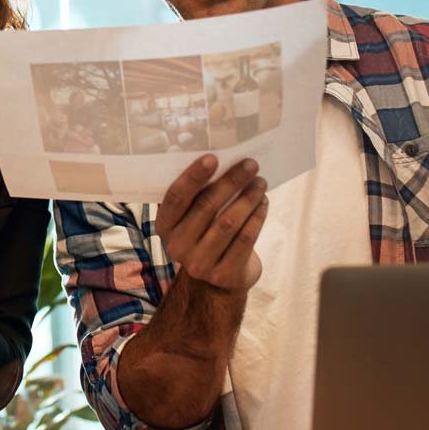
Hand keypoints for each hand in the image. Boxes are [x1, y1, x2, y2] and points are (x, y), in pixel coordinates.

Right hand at [157, 155, 268, 291]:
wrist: (217, 280)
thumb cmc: (206, 234)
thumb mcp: (192, 217)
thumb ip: (196, 192)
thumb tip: (208, 150)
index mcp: (165, 226)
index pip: (176, 197)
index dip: (194, 176)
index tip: (213, 157)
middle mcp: (177, 246)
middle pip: (206, 207)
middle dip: (231, 182)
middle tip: (250, 164)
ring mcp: (200, 264)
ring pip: (228, 223)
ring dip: (248, 198)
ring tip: (260, 182)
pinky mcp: (223, 274)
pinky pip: (245, 240)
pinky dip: (257, 218)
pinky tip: (263, 203)